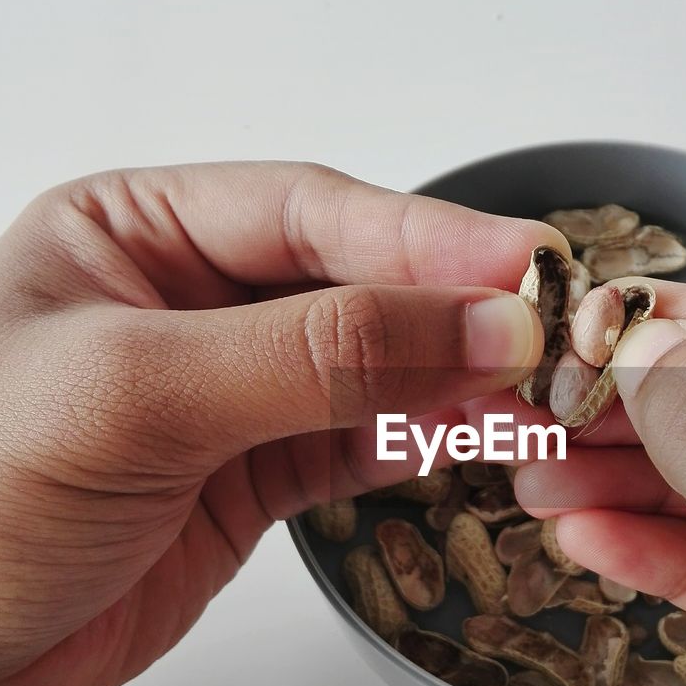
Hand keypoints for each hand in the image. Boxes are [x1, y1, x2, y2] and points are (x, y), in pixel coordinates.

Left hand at [0, 161, 564, 685]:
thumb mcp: (142, 394)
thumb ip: (318, 354)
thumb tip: (481, 326)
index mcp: (132, 232)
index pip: (307, 211)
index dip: (425, 236)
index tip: (527, 263)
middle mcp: (187, 298)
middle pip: (354, 282)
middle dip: (453, 308)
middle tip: (554, 330)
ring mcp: (226, 390)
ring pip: (372, 365)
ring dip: (456, 376)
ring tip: (544, 388)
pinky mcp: (250, 474)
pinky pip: (360, 439)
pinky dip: (425, 438)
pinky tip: (486, 432)